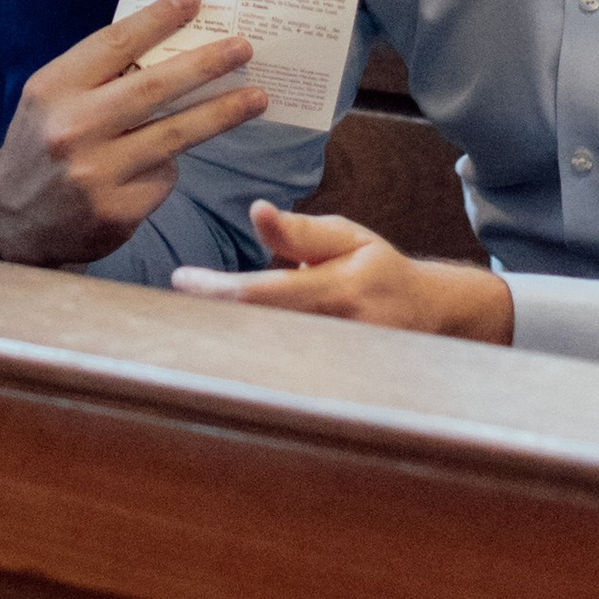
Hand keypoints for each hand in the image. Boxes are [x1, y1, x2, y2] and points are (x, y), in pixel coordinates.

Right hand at [0, 0, 265, 266]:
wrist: (15, 223)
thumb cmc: (41, 147)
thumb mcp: (51, 101)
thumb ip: (97, 76)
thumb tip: (169, 45)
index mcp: (53, 89)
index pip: (113, 44)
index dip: (157, 19)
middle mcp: (72, 129)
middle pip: (154, 88)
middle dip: (206, 65)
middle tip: (242, 48)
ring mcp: (95, 173)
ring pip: (174, 136)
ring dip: (222, 114)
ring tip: (256, 98)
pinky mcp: (117, 211)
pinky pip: (164, 176)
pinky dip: (170, 165)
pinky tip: (166, 162)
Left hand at [170, 200, 513, 342]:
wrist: (425, 315)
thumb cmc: (378, 268)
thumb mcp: (346, 236)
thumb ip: (299, 233)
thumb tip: (256, 212)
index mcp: (338, 291)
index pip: (262, 295)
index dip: (216, 291)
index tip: (180, 281)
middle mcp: (335, 334)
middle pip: (254, 332)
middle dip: (210, 319)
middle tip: (172, 305)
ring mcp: (333, 368)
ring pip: (262, 357)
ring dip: (223, 341)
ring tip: (188, 326)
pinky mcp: (328, 386)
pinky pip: (276, 372)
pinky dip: (247, 358)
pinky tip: (226, 348)